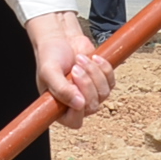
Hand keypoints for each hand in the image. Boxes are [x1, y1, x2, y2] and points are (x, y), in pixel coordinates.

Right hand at [24, 10, 117, 128]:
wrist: (60, 38)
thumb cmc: (50, 56)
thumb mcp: (49, 72)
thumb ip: (60, 89)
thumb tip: (79, 104)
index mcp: (59, 107)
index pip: (75, 121)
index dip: (78, 108)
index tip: (74, 88)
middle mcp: (76, 104)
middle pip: (92, 106)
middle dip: (86, 84)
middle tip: (75, 68)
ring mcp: (91, 94)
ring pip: (103, 93)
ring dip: (94, 73)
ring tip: (80, 59)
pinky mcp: (102, 82)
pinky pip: (111, 81)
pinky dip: (104, 68)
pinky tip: (93, 57)